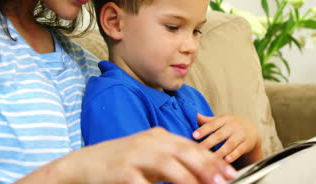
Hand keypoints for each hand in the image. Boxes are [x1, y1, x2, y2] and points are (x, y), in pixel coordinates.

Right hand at [19, 127, 236, 183]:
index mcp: (159, 136)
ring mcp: (135, 154)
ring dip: (188, 178)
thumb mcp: (149, 154)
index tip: (230, 172)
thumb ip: (172, 159)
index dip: (212, 159)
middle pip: (184, 151)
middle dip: (207, 166)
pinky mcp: (121, 170)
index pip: (192, 146)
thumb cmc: (122, 161)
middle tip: (224, 180)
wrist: (85, 163)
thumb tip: (200, 173)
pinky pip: (141, 182)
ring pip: (167, 164)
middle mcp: (150, 141)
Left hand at [193, 114, 262, 165]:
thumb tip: (194, 115)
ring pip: (229, 144)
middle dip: (209, 142)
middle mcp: (232, 126)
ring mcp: (240, 135)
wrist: (252, 128)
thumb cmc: (231, 125)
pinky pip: (239, 150)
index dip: (203, 130)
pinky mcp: (246, 144)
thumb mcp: (221, 120)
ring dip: (220, 151)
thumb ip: (207, 120)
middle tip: (200, 148)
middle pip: (220, 135)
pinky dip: (233, 155)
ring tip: (211, 158)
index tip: (194, 135)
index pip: (212, 124)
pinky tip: (227, 160)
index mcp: (224, 120)